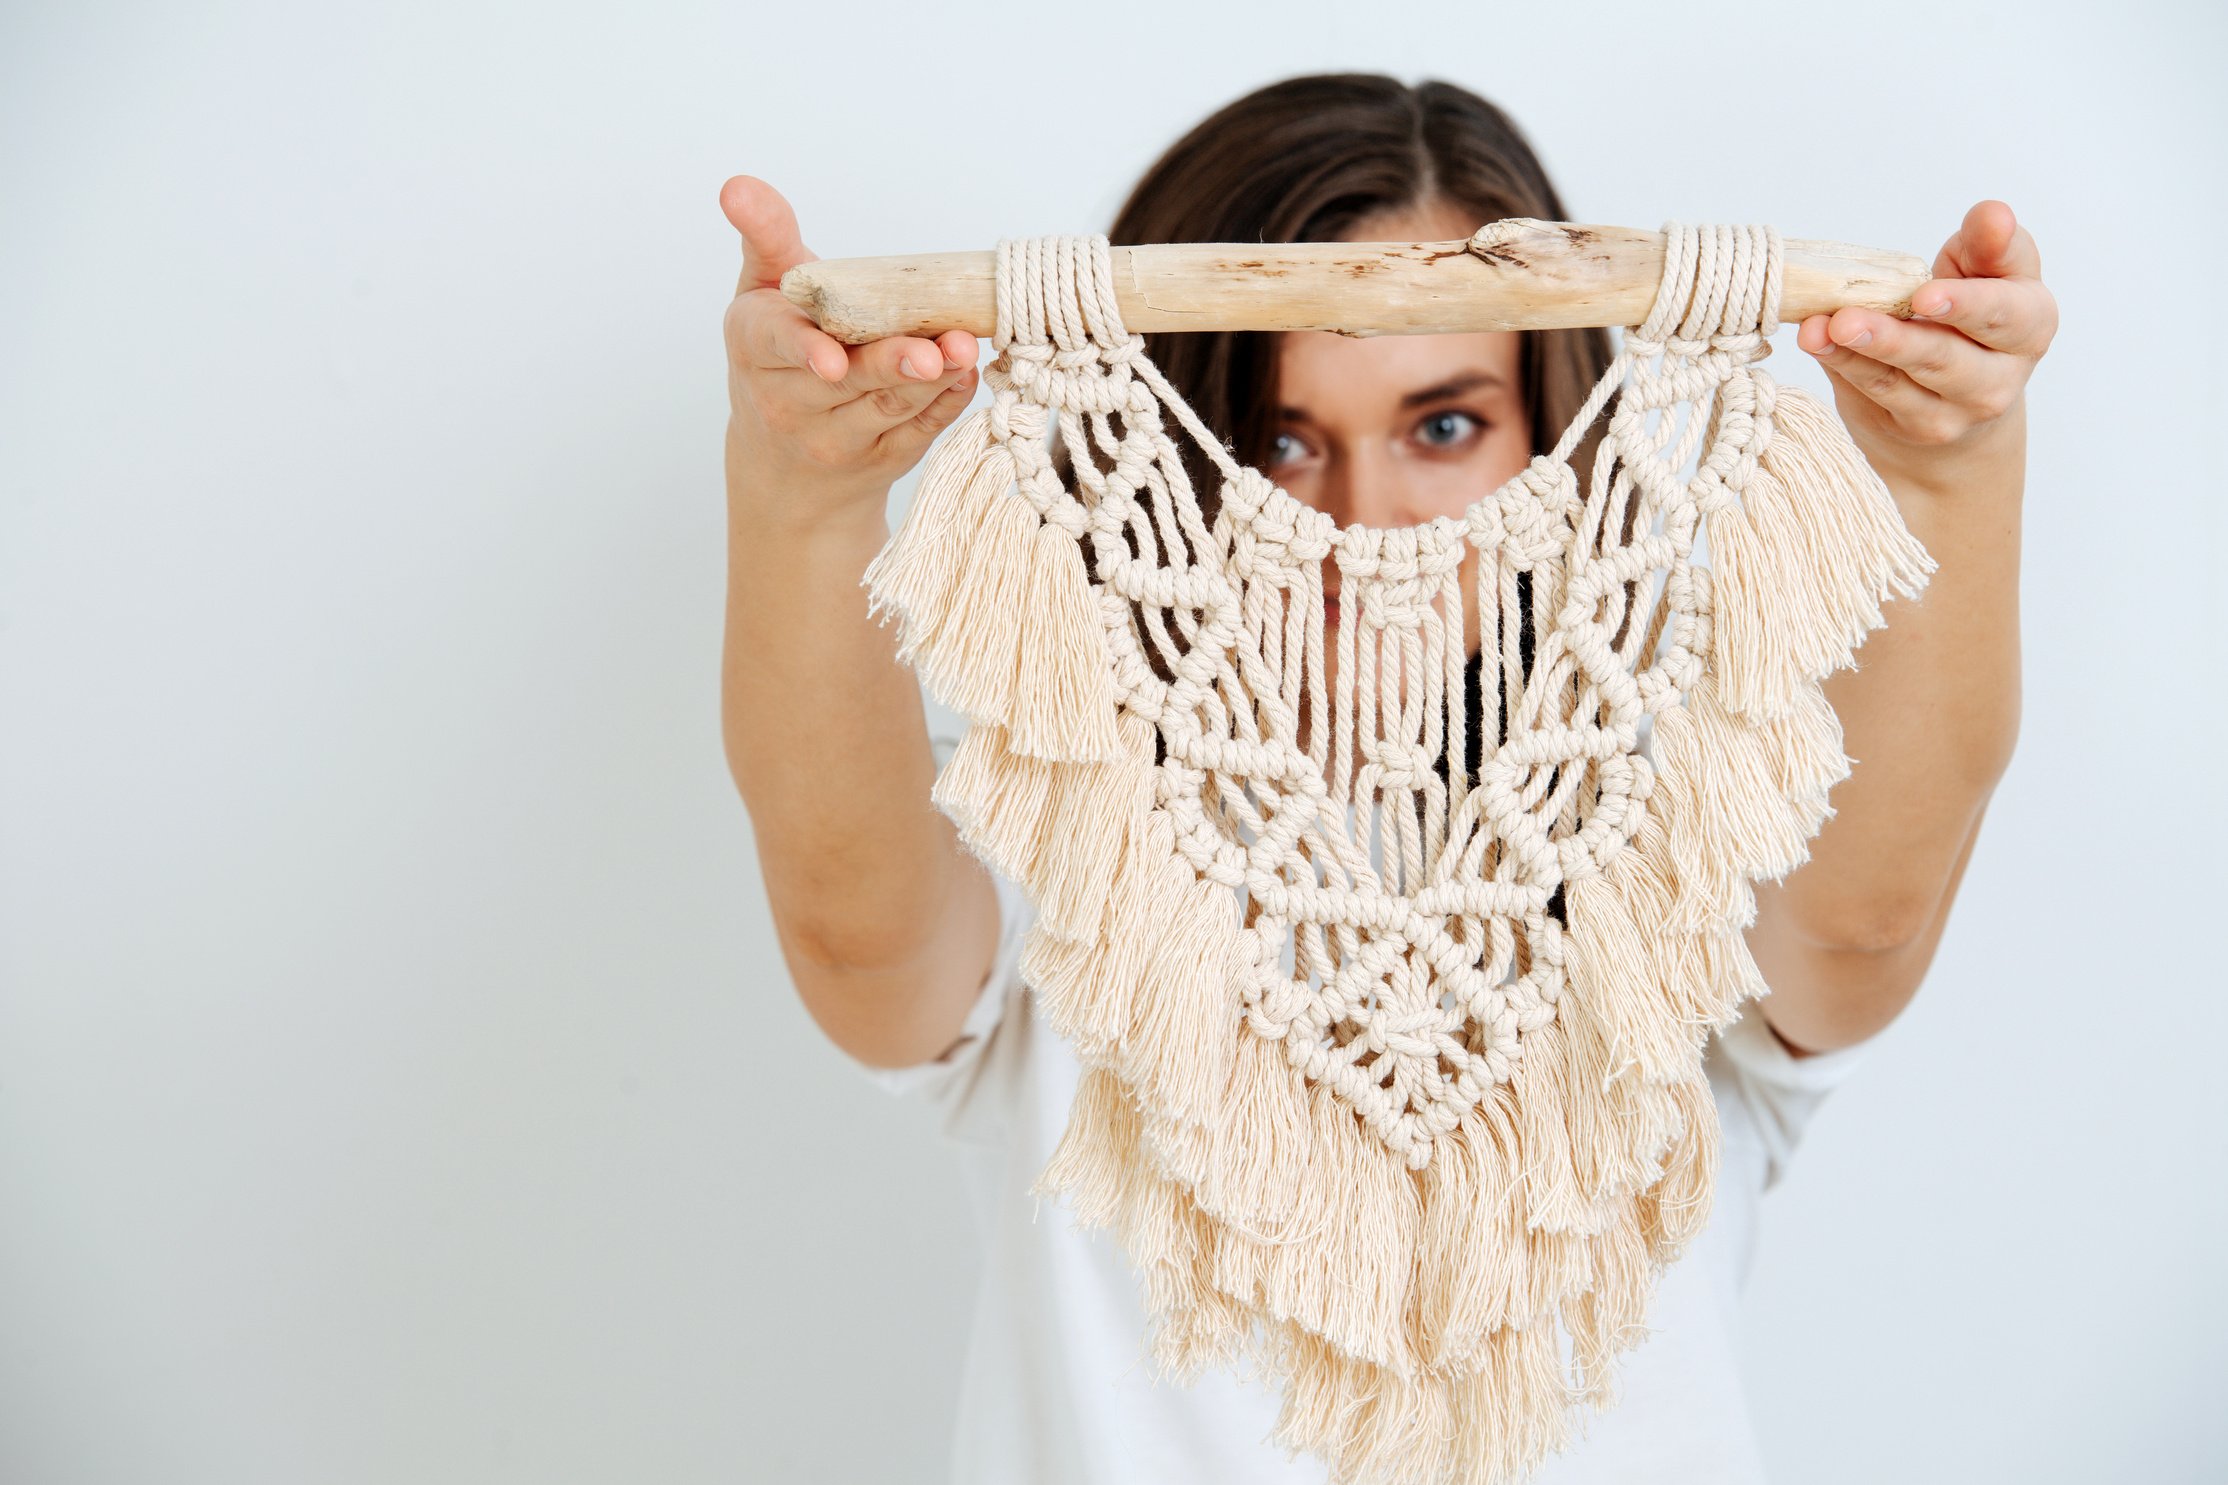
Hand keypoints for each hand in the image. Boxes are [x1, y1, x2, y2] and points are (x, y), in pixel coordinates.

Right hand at [720, 176, 980, 519]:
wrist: (783, 458)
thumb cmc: (779, 355)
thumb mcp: (763, 291)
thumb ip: (764, 236)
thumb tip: (737, 186)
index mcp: (757, 349)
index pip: (778, 345)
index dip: (805, 350)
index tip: (831, 361)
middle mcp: (789, 402)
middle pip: (850, 382)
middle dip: (892, 366)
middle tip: (931, 351)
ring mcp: (837, 439)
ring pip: (890, 407)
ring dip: (932, 381)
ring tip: (963, 351)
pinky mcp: (882, 458)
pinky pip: (919, 431)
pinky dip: (946, 404)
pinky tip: (966, 374)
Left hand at [1795, 199, 2055, 488]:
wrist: (1964, 400)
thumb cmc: (1973, 316)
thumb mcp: (1988, 273)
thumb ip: (1988, 245)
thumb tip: (1994, 213)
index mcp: (2029, 327)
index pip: (2005, 313)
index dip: (1966, 304)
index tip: (1926, 294)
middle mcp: (1998, 379)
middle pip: (1945, 358)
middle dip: (1896, 340)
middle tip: (1848, 320)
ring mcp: (1952, 412)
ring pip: (1898, 382)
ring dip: (1854, 354)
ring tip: (1819, 329)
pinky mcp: (1910, 427)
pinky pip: (1870, 393)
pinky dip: (1839, 364)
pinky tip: (1814, 340)